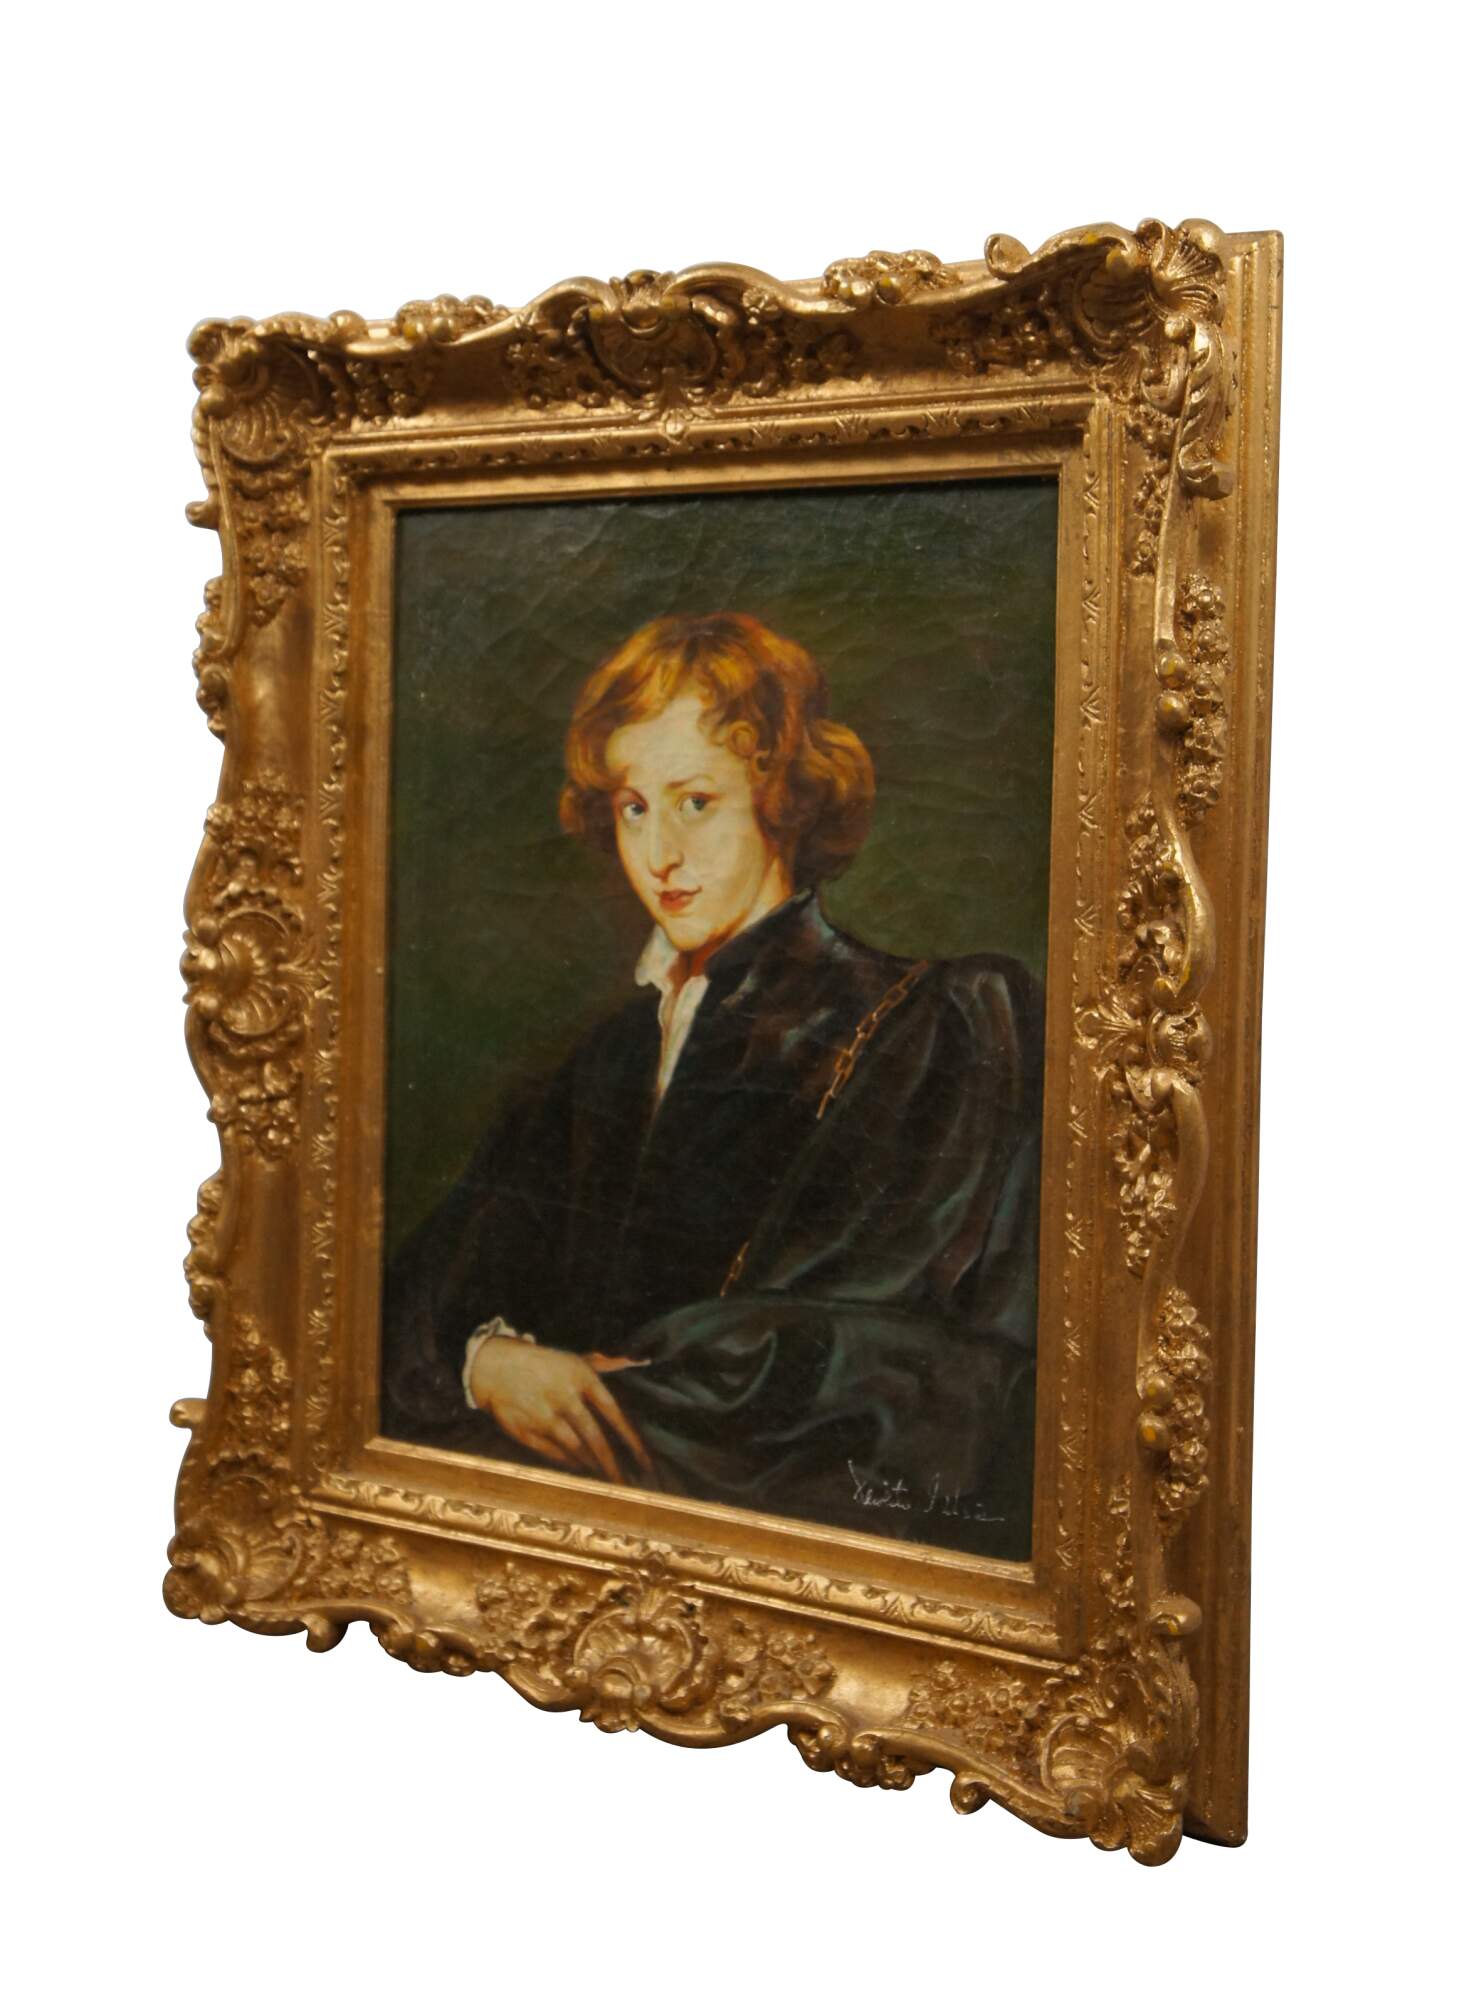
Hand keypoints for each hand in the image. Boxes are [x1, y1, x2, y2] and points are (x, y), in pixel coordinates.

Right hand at [467, 1341, 652, 1483]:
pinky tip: (579, 1468)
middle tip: (625, 1484)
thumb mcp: (574, 1359)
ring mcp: (541, 1415)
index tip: (644, 1461)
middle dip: (612, 1465)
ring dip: (591, 1465)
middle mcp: (562, 1397)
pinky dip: (568, 1462)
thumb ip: (606, 1364)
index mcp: (579, 1377)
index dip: (630, 1440)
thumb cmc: (543, 1364)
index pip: (613, 1412)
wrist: (494, 1365)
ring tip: (604, 1478)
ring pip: (574, 1448)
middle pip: (594, 1437)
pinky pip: (551, 1453)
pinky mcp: (523, 1430)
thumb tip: (636, 1360)